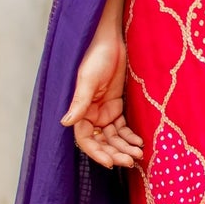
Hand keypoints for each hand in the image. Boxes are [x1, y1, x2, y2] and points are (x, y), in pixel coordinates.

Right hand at [62, 27, 143, 168]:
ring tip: (138, 154)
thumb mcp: (88, 79)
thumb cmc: (96, 55)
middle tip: (131, 161)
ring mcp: (104, 111)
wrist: (111, 40)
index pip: (86, 139)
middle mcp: (90, 114)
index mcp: (80, 110)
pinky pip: (122, 126)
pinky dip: (130, 136)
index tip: (111, 163)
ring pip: (113, 137)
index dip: (97, 153)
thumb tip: (65, 123)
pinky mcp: (116, 105)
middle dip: (115, 152)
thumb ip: (79, 102)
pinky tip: (139, 142)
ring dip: (124, 147)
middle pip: (101, 141)